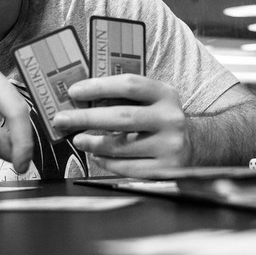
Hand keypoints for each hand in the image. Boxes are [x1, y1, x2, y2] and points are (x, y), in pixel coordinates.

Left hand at [52, 75, 190, 175]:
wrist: (194, 146)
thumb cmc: (160, 120)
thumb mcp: (151, 101)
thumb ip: (123, 97)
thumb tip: (81, 98)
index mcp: (166, 94)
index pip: (130, 85)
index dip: (99, 87)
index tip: (74, 92)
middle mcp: (171, 118)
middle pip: (122, 117)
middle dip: (86, 118)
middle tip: (62, 119)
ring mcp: (170, 145)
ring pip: (121, 146)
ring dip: (93, 143)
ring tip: (78, 139)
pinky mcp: (166, 169)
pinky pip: (127, 167)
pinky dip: (106, 162)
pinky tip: (97, 156)